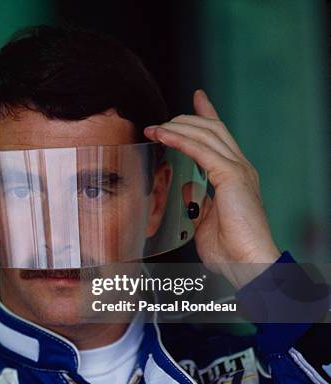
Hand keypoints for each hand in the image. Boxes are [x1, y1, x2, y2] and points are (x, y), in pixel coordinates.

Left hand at [144, 90, 280, 287]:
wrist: (248, 265)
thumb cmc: (229, 250)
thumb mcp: (204, 221)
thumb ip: (196, 203)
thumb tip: (185, 190)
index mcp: (234, 176)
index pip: (219, 137)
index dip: (207, 114)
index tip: (196, 97)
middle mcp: (239, 167)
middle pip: (211, 129)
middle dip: (184, 120)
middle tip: (158, 123)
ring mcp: (237, 170)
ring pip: (206, 134)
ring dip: (176, 128)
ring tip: (154, 129)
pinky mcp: (232, 177)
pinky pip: (202, 151)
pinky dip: (180, 140)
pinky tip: (163, 136)